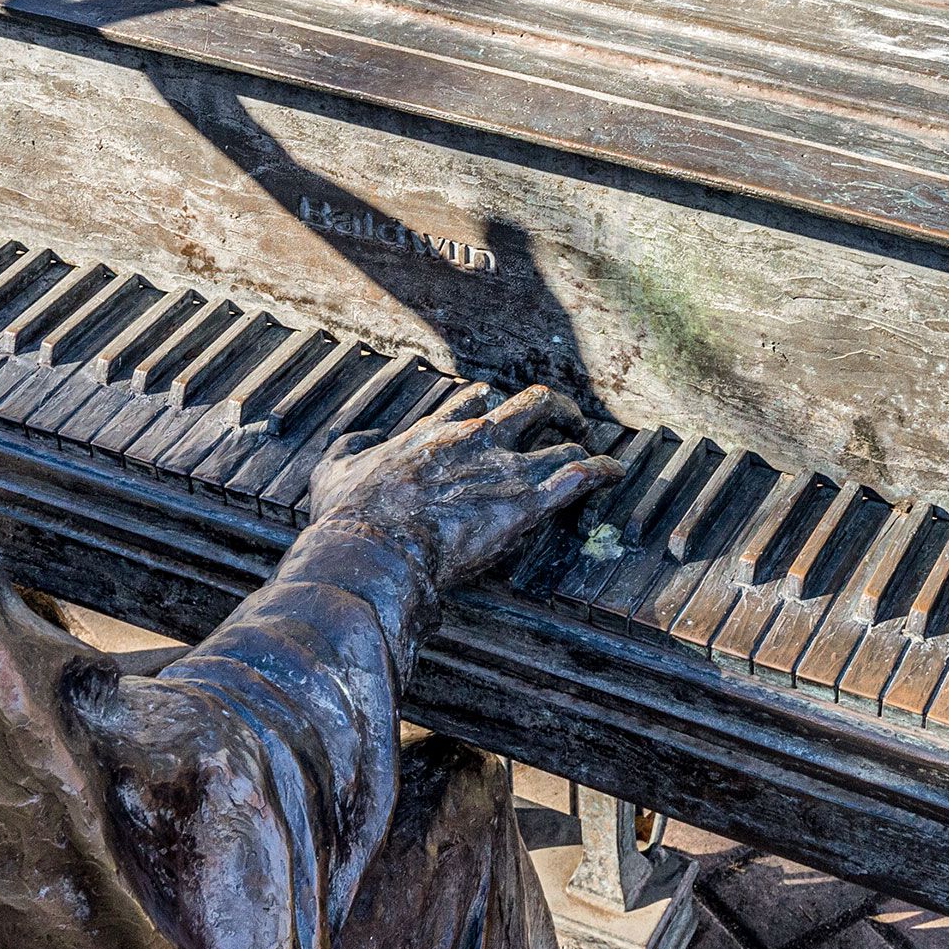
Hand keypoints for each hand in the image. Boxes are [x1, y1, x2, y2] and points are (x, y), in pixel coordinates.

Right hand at [306, 383, 621, 588]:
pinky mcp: (525, 504)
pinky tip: (614, 472)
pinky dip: (601, 472)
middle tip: (565, 420)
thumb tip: (360, 439)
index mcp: (437, 432)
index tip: (495, 410)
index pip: (474, 402)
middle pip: (532, 405)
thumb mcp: (335, 469)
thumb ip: (349, 447)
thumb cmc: (351, 515)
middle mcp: (477, 440)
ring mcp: (505, 470)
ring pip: (561, 443)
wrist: (374, 547)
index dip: (489, 405)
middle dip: (554, 410)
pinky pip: (577, 477)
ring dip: (580, 447)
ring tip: (594, 453)